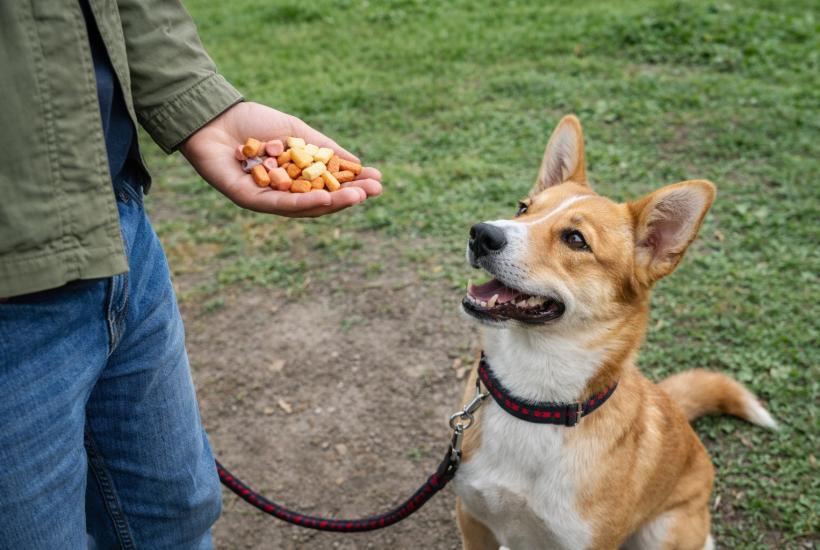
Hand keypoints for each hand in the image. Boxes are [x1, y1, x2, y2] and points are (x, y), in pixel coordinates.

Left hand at [180, 102, 381, 216]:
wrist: (214, 117)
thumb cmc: (253, 122)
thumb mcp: (297, 133)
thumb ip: (323, 149)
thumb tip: (356, 163)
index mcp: (295, 179)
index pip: (329, 186)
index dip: (353, 185)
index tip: (378, 180)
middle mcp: (283, 193)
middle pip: (320, 201)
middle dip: (349, 197)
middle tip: (374, 191)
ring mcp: (266, 199)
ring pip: (304, 207)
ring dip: (332, 203)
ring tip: (357, 196)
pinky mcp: (248, 199)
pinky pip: (280, 204)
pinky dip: (303, 202)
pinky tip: (324, 198)